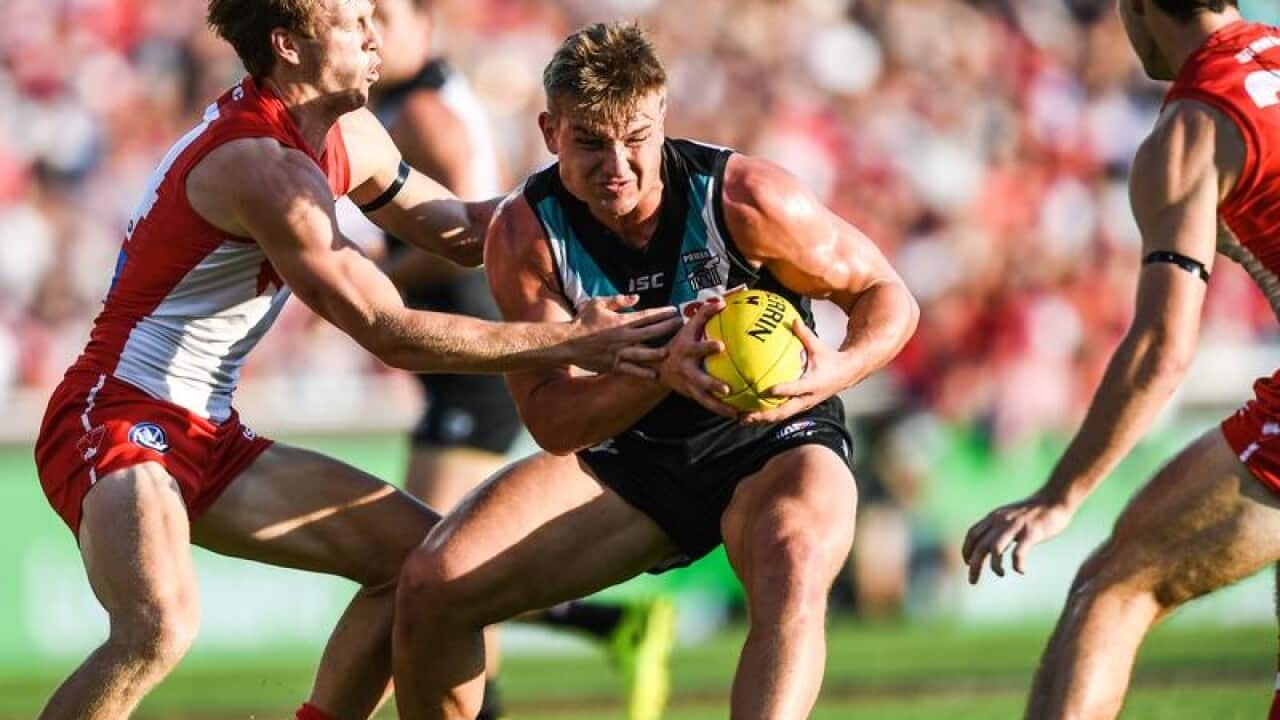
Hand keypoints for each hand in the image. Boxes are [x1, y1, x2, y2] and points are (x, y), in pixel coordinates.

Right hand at [568, 295, 680, 375]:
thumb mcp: (598, 303)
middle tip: (680, 326)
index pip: (647, 315)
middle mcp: (624, 336)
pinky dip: (643, 373)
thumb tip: (636, 298)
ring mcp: (620, 352)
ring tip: (671, 351)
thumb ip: (618, 300)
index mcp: (622, 321)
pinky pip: (632, 370)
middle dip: (667, 329)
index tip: (675, 311)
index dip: (663, 313)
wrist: (567, 342)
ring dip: (658, 352)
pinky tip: (655, 375)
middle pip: (651, 332)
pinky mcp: (614, 365)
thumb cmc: (582, 321)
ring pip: (644, 353)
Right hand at [656, 298, 738, 416]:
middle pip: (700, 379)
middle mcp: (686, 369)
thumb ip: (704, 313)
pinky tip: (737, 415)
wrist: (657, 366)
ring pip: (704, 398)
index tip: (721, 346)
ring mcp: (688, 384)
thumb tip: (723, 301)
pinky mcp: (691, 394)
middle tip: (727, 389)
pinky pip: (707, 404)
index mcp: (687, 350)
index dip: (707, 346)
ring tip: (735, 412)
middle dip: (712, 384)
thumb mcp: (687, 327)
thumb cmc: (679, 342)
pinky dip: (721, 410)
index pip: (697, 345)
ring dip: (718, 406)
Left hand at [742, 319, 844, 423]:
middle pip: (784, 411)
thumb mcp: (819, 347)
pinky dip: (767, 415)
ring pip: (781, 416)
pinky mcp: (800, 407)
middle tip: (747, 415)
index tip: (768, 390)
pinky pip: (782, 413)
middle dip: (765, 415)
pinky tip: (752, 414)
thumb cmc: (831, 362)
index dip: (783, 390)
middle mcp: (807, 398)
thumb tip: (792, 320)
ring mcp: (803, 405)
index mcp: (812, 384)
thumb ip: (805, 334)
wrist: (846, 375)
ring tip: (743, 419)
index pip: (796, 389)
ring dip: (762, 419)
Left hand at [961, 495, 1075, 584]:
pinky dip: (1017, 564)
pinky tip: (1021, 571)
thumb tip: (989, 544)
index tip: (968, 563)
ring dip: (994, 566)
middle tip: (973, 581)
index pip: (972, 534)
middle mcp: (1001, 521)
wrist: (1055, 498)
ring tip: (1001, 573)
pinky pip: (1019, 552)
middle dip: (974, 565)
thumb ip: (998, 526)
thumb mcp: (1009, 515)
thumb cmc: (1034, 510)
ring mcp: (1016, 526)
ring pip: (995, 549)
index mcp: (995, 517)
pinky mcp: (1031, 532)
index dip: (967, 550)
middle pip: (980, 545)